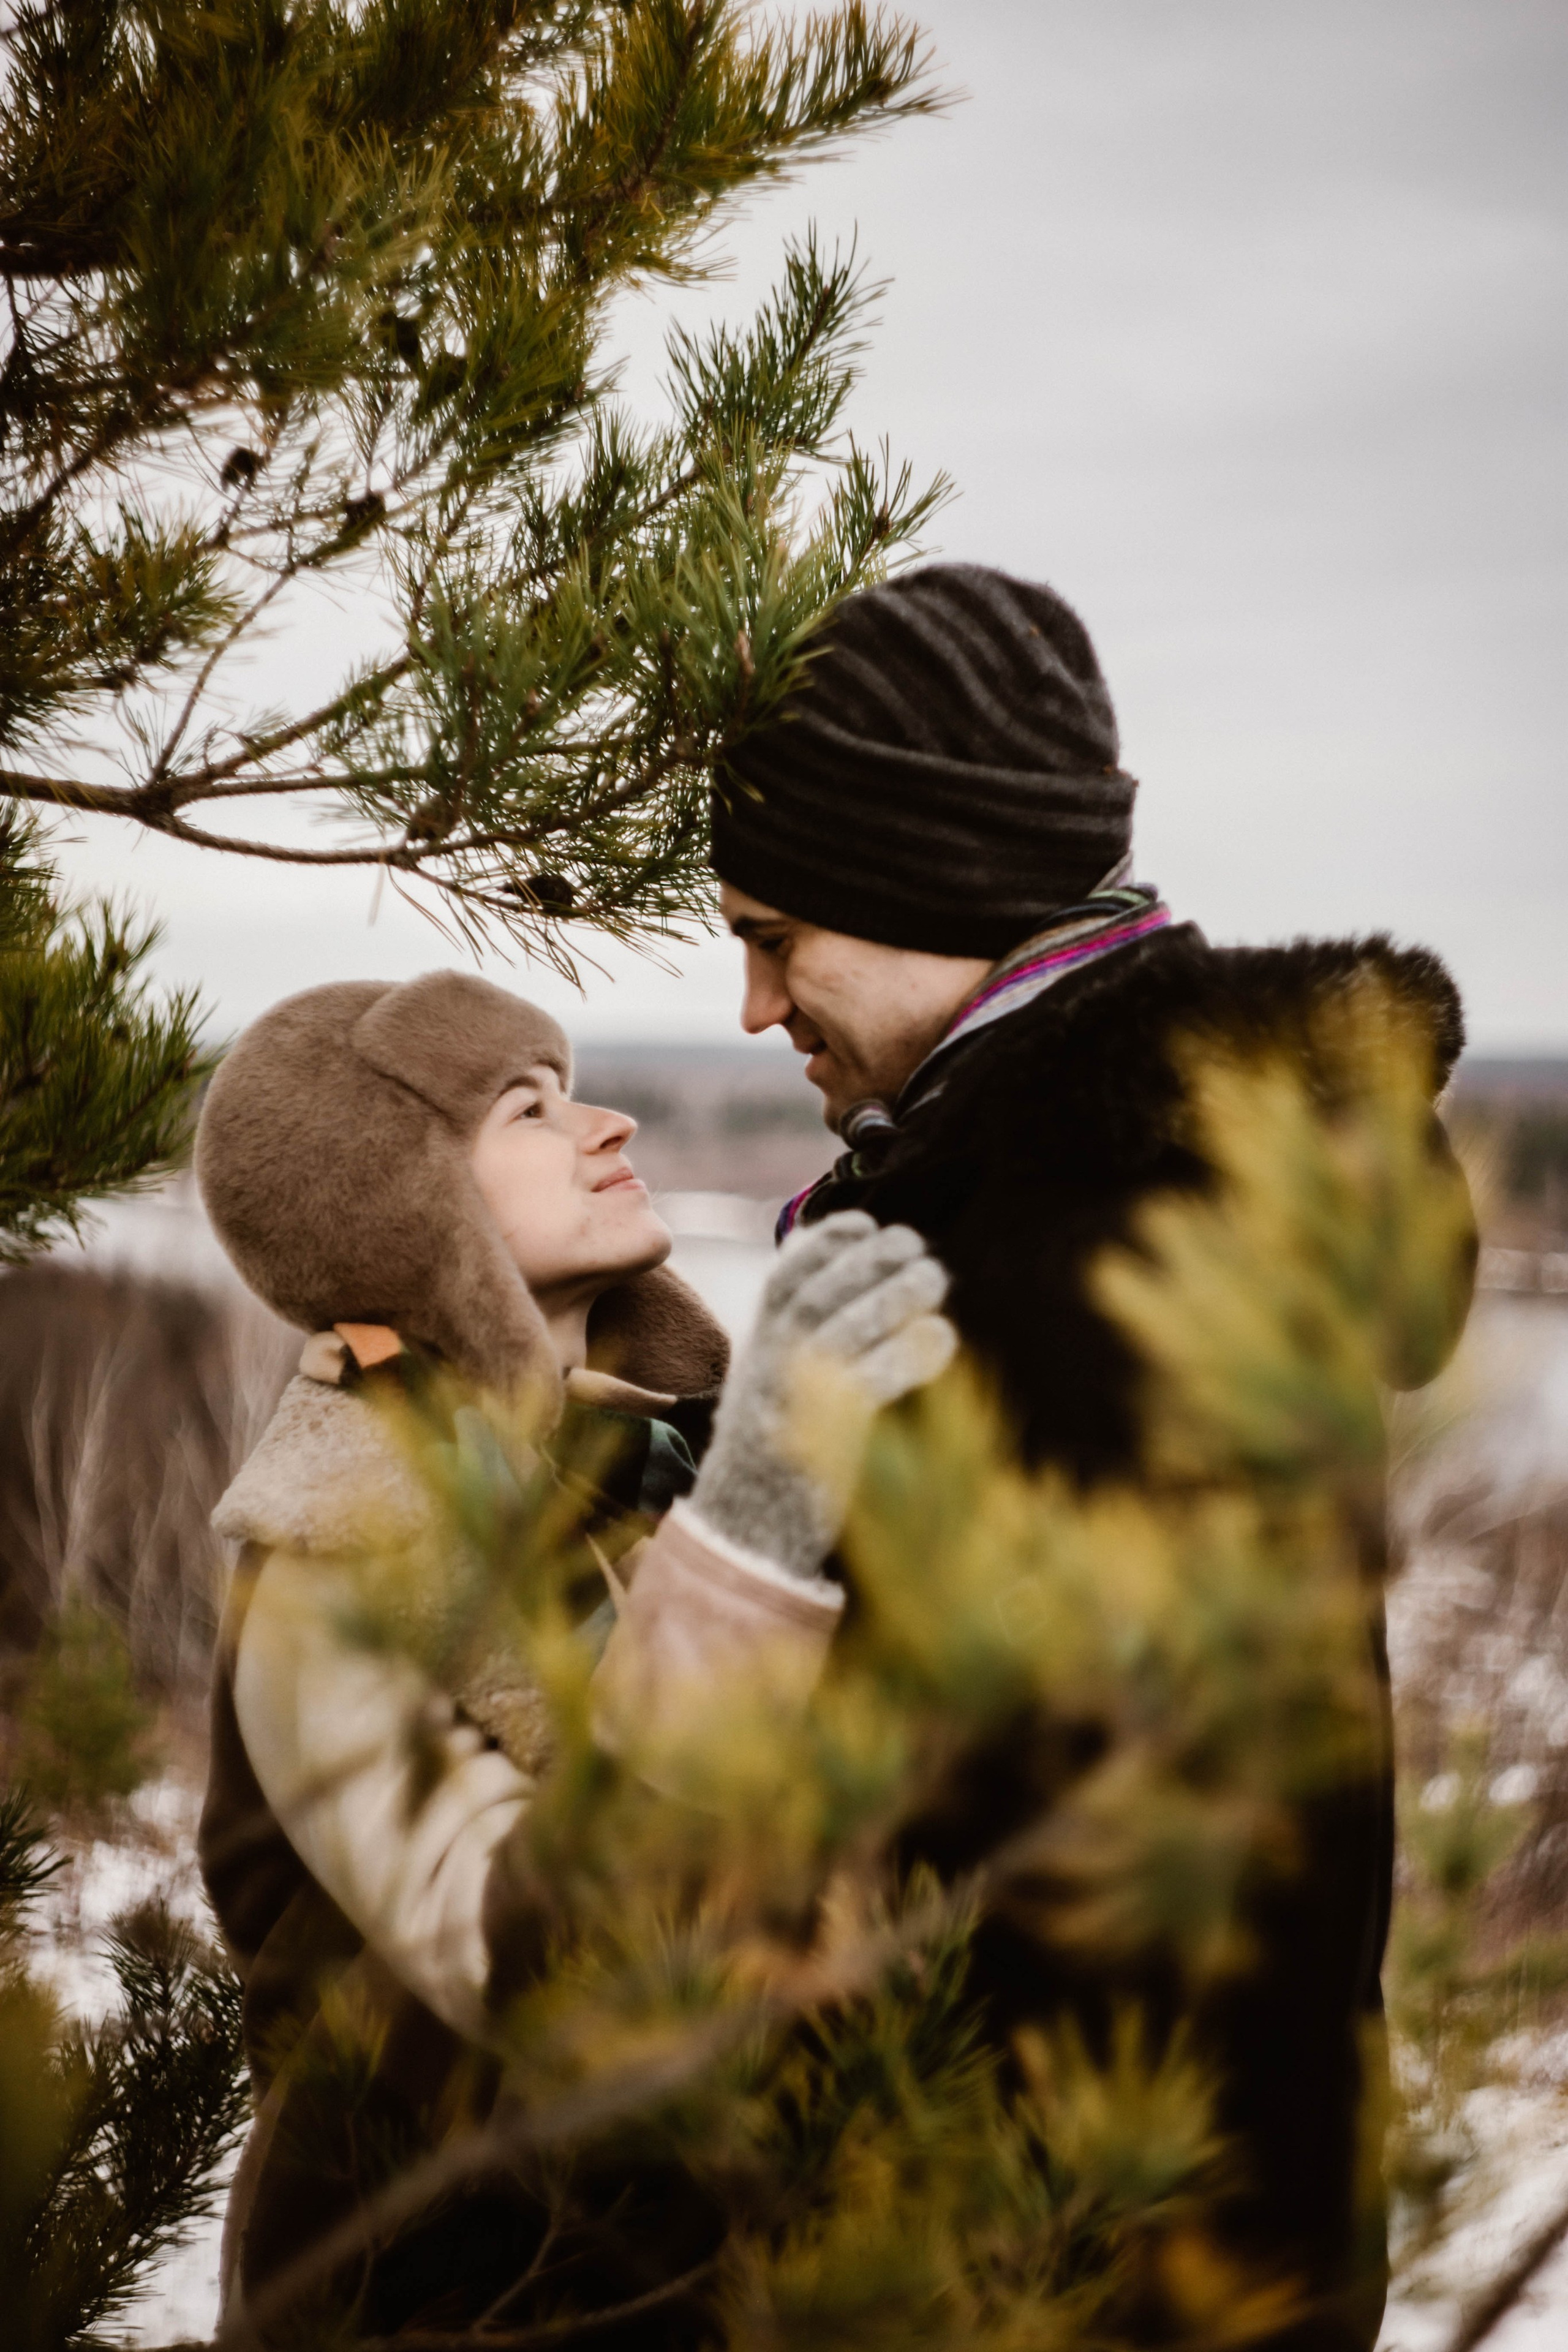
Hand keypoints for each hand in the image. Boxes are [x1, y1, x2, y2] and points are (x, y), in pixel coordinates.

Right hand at [687, 1211, 955, 1580]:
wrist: (744, 1540)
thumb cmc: (773, 1457)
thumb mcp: (769, 1385)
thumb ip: (797, 1338)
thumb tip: (844, 1281)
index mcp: (758, 1350)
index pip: (784, 1280)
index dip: (823, 1244)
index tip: (863, 1224)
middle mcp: (767, 1368)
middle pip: (817, 1295)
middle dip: (866, 1260)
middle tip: (914, 1244)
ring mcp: (790, 1405)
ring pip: (842, 1331)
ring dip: (893, 1296)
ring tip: (934, 1275)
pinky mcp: (820, 1444)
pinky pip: (867, 1387)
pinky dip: (906, 1356)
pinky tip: (941, 1337)